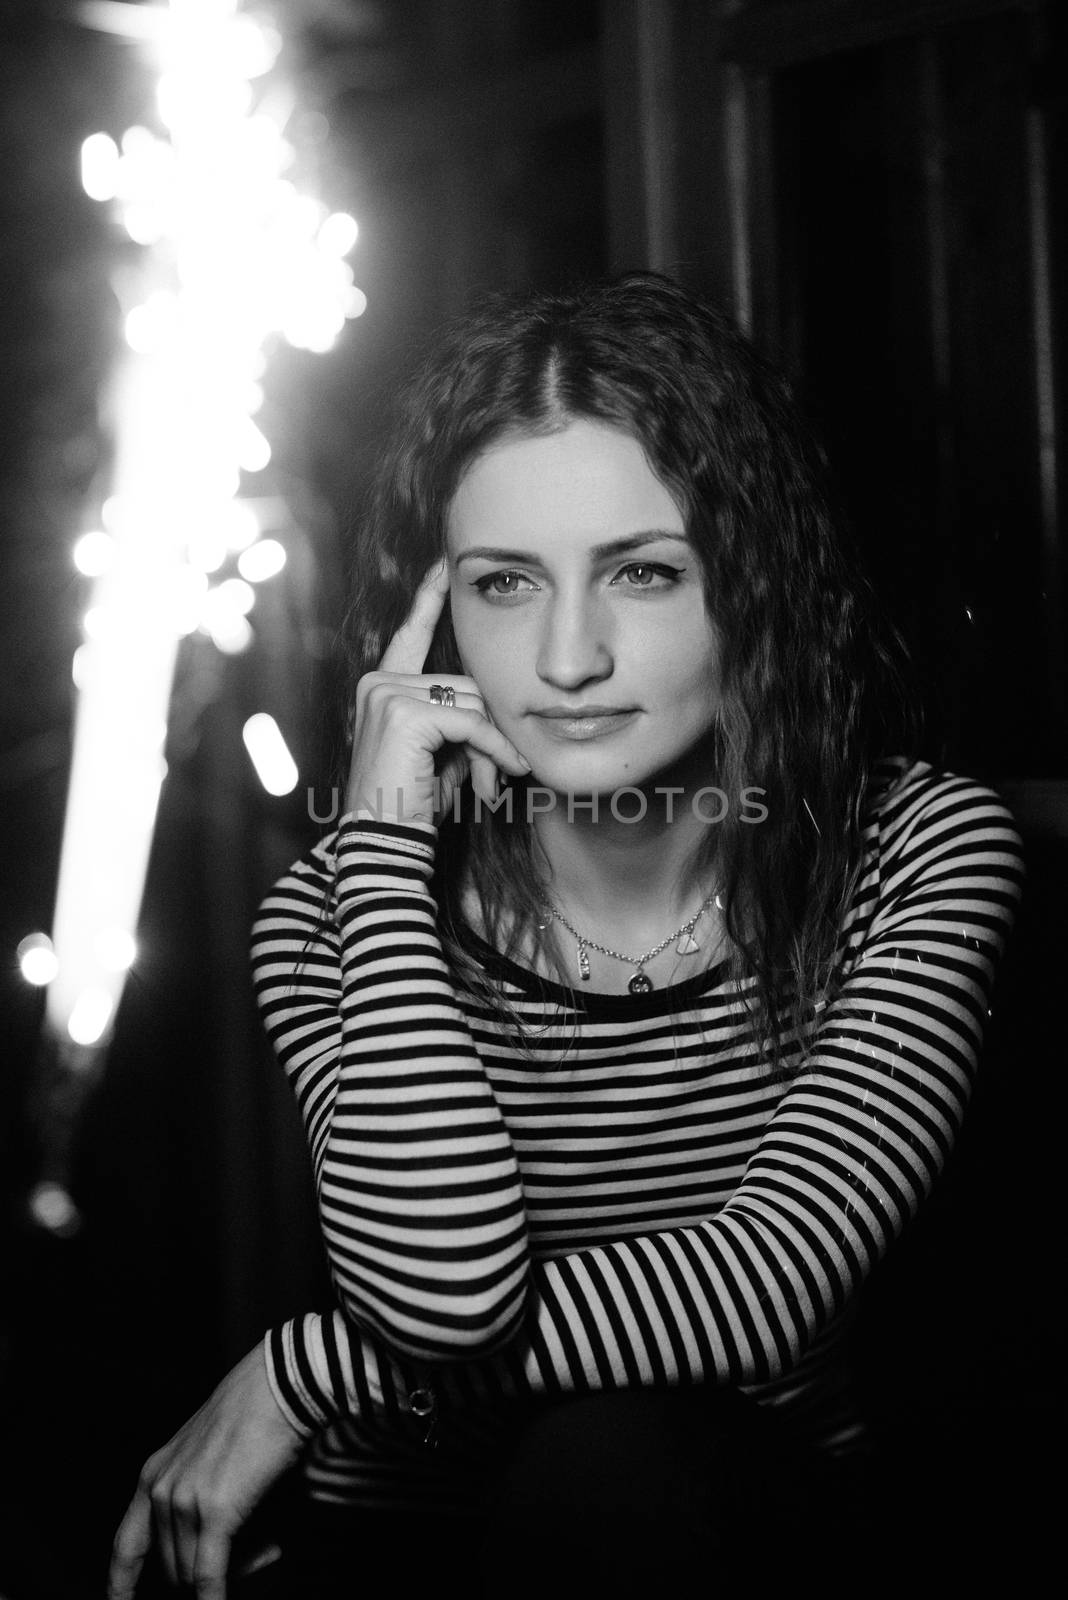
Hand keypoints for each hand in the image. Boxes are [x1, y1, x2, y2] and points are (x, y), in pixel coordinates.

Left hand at [108, 1344, 304, 1599]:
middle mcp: (160, 1490)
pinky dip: (214, 1596)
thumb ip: (196, 1497)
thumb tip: (211, 1551)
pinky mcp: (215, 1510)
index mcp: (153, 1475)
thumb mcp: (206, 1452)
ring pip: (193, 1573)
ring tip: (269, 1544)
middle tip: (254, 1552)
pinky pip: (209, 1575)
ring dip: (229, 1573)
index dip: (121, 1585)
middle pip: (170, 1568)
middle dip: (204, 1574)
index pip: (125, 1546)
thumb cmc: (253, 1412)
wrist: (279, 1383)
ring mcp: (184, 1501)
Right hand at [347, 557, 529, 822]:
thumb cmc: (412, 802)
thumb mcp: (443, 753)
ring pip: (473, 702)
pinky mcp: (403, 713)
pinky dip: (491, 751)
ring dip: (492, 747)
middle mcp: (380, 681)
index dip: (429, 601)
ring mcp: (387, 693)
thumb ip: (463, 719)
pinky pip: (472, 723)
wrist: (384, 841)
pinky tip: (493, 779)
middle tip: (495, 777)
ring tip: (489, 785)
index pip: (412, 635)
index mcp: (384, 686)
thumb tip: (505, 712)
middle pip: (466, 683)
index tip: (444, 565)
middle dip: (489, 731)